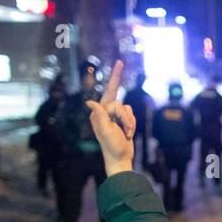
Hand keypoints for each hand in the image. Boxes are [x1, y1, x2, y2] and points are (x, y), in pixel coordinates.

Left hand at [86, 60, 134, 176]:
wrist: (121, 158)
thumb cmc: (112, 147)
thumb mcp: (105, 131)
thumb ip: (99, 115)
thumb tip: (89, 102)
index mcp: (98, 113)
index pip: (109, 94)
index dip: (115, 77)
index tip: (120, 62)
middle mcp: (104, 112)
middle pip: (119, 103)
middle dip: (124, 119)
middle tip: (126, 123)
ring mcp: (113, 116)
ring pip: (127, 109)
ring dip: (129, 123)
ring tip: (126, 135)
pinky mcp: (122, 120)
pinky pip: (130, 114)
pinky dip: (132, 124)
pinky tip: (128, 135)